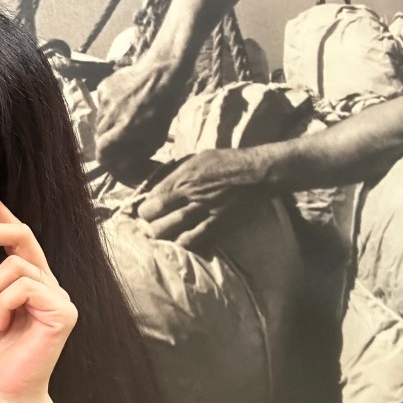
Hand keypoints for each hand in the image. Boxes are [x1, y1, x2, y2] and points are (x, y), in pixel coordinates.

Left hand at [0, 188, 77, 402]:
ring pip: (15, 266)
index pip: (17, 233)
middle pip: (23, 234)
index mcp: (30, 276)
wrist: (6, 388)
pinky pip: (24, 287)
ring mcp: (59, 295)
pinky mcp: (64, 312)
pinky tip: (1, 325)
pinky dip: (3, 304)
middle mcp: (48, 281)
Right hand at [94, 58, 188, 181]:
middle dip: (106, 141)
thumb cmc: (164, 107)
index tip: (109, 159)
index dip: (104, 157)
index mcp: (125, 128)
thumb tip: (122, 165)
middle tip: (117, 140)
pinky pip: (100, 105)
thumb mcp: (156, 136)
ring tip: (121, 120)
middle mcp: (111, 114)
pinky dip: (107, 109)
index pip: (102, 149)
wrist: (163, 72)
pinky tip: (121, 105)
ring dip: (107, 125)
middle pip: (98, 136)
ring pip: (98, 120)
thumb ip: (138, 153)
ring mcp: (105, 99)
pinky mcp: (104, 87)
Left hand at [135, 148, 265, 247]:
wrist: (258, 173)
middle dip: (149, 224)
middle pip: (157, 217)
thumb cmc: (227, 162)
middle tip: (149, 226)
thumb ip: (178, 174)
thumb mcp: (198, 159)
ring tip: (160, 237)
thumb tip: (159, 186)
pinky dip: (183, 244)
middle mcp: (190, 195)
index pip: (153, 198)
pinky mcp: (218, 224)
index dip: (144, 208)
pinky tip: (178, 244)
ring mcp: (204, 212)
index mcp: (183, 177)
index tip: (145, 211)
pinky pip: (195, 240)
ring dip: (163, 236)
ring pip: (173, 232)